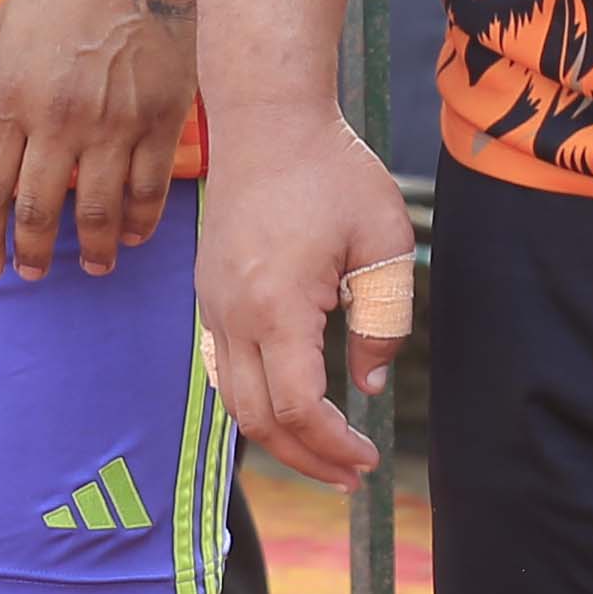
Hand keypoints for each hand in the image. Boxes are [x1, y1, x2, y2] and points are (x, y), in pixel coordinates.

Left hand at [0, 0, 189, 284]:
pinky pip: (149, 188)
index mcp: (13, 98)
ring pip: (98, 210)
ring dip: (90, 249)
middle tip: (29, 274)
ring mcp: (114, 125)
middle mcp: (60, 121)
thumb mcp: (3, 32)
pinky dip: (139, 220)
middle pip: (38, 208)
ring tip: (89, 267)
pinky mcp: (161, 120)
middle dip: (29, 252)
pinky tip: (132, 236)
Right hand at [192, 107, 412, 488]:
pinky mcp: (209, 292)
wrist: (266, 118)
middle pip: (255, 420)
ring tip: (325, 454)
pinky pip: (225, 366)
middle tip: (351, 475)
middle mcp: (232, 313)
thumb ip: (383, 321)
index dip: (332, 446)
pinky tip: (290, 406)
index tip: (368, 458)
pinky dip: (256, 400)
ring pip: (232, 399)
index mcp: (275, 305)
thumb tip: (367, 384)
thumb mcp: (382, 243)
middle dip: (304, 459)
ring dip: (277, 436)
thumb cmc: (332, 172)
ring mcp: (212, 303)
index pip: (295, 408)